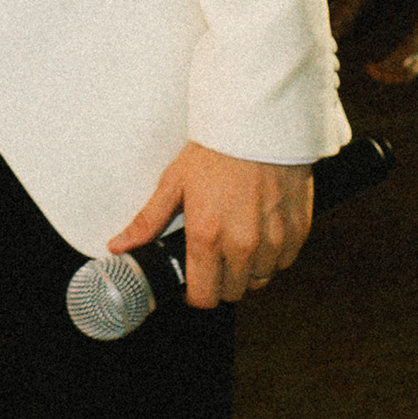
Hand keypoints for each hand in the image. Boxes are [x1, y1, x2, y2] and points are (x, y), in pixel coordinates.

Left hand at [109, 143, 311, 310]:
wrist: (258, 122)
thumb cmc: (216, 149)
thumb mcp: (174, 182)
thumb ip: (147, 221)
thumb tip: (119, 246)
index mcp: (207, 237)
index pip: (204, 297)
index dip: (196, 294)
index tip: (195, 282)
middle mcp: (243, 245)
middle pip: (233, 292)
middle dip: (222, 281)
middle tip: (216, 256)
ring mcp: (274, 239)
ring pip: (261, 279)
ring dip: (249, 269)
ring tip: (240, 240)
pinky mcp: (298, 229)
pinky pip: (285, 261)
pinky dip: (274, 254)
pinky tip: (263, 231)